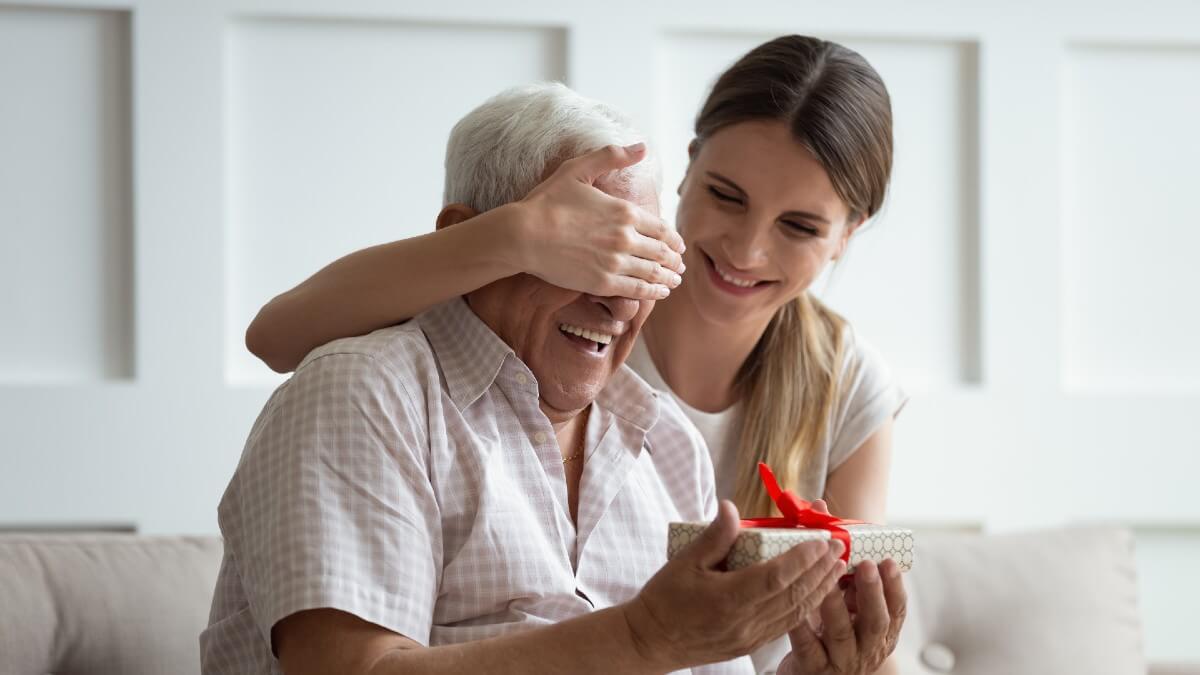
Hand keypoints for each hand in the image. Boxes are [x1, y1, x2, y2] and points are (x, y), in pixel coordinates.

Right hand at [512, 143, 685, 300]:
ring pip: (653, 272)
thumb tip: (642, 147)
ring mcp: (616, 262)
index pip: (661, 229)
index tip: (679, 246)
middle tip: (679, 266)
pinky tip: (659, 292)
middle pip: (661, 252)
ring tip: (673, 281)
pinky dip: (653, 291)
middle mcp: (626, 237)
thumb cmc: (547, 201)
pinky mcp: (603, 283)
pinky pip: (638, 290)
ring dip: (668, 277)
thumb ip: (611, 157)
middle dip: (674, 260)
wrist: (523, 235)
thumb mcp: (578, 169)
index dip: (674, 239)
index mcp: (624, 211)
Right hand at [622, 500, 845, 671]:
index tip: (821, 540)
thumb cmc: (665, 599)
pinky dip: (806, 608)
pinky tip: (816, 594)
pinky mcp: (750, 644)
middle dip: (820, 570)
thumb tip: (731, 507)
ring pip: (795, 613)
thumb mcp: (684, 561)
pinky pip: (786, 626)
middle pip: (793, 595)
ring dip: (820, 589)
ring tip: (837, 568)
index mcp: (728, 599)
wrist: (651, 641)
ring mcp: (750, 636)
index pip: (775, 577)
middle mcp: (744, 621)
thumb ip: (714, 536)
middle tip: (840, 547)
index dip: (801, 558)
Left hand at [777, 557, 906, 674]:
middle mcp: (866, 649)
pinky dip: (802, 627)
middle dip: (872, 592)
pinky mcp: (813, 668)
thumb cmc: (832, 639)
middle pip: (876, 622)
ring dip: (836, 605)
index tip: (888, 562)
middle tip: (866, 566)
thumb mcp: (851, 616)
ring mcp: (841, 661)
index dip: (895, 586)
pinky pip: (807, 646)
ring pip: (841, 634)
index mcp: (881, 634)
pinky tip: (798, 610)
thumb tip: (847, 550)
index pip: (897, 611)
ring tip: (828, 582)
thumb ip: (854, 590)